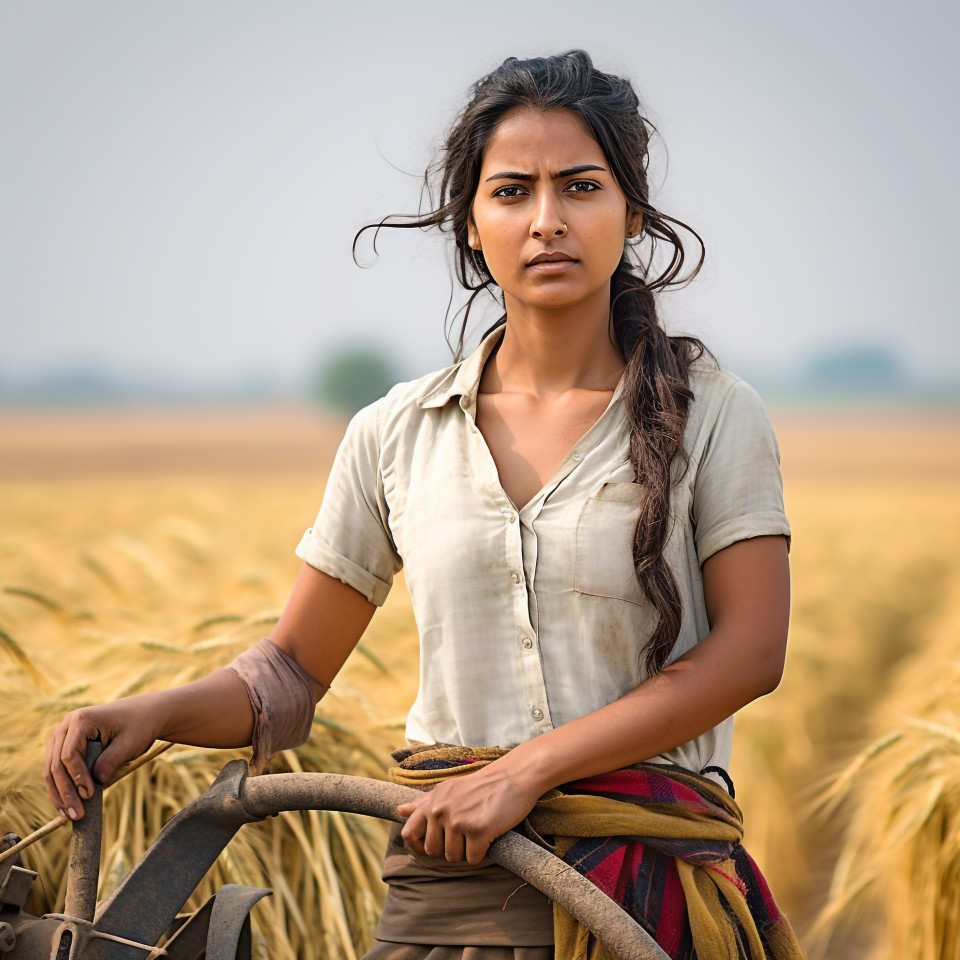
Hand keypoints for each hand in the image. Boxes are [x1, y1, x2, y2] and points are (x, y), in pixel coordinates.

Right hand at [43, 696, 163, 820]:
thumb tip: (91, 788)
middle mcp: (67, 725)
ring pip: (52, 768)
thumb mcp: (129, 744)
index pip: (69, 754)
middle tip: (76, 814)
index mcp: (82, 719)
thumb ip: (109, 763)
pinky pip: (57, 768)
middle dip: (65, 791)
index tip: (89, 795)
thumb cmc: (139, 726)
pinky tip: (67, 805)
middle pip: (56, 763)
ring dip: (59, 793)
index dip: (76, 777)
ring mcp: (64, 735)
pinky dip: (61, 786)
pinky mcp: (66, 745)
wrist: (146, 714)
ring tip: (68, 815)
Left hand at [396, 759, 541, 864]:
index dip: (418, 846)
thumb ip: (425, 802)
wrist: (514, 777)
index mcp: (433, 800)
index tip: (433, 848)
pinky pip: (473, 859)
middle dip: (449, 848)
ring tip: (479, 830)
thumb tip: (400, 810)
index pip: (409, 833)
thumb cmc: (483, 785)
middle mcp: (441, 810)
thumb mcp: (450, 789)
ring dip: (467, 851)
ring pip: (453, 857)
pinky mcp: (478, 830)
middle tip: (466, 833)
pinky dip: (482, 853)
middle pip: (433, 850)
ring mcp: (458, 820)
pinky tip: (489, 835)